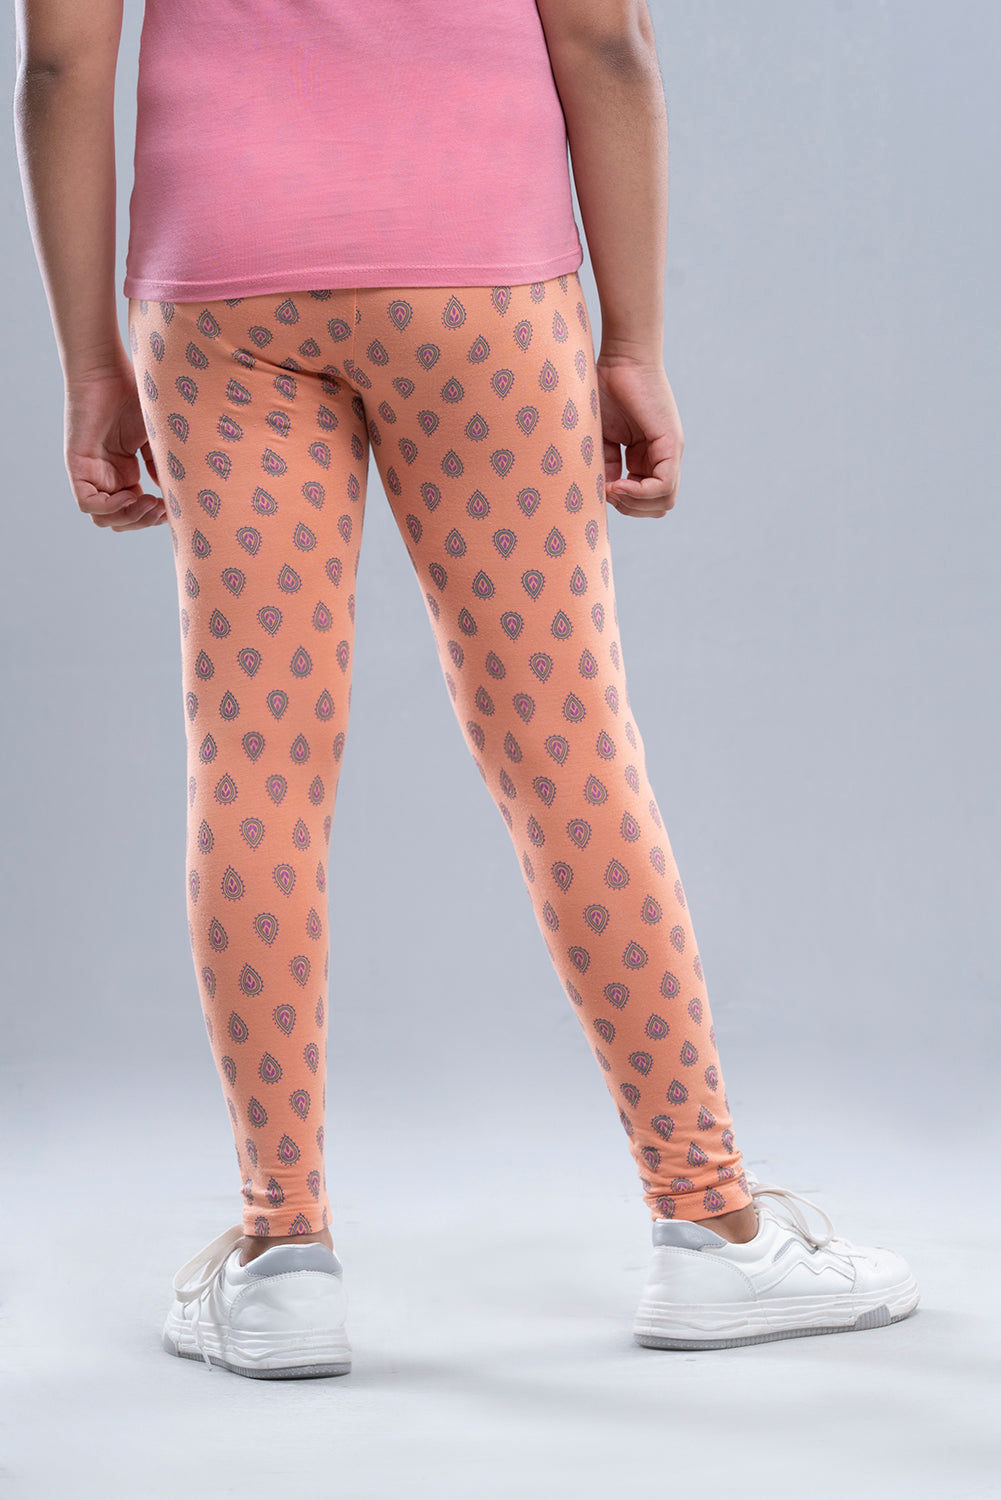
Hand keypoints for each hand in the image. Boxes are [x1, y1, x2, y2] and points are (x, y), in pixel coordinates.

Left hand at [64, 350, 165, 531]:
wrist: (107, 370)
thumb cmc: (133, 395)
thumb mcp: (155, 438)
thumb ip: (161, 466)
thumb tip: (169, 494)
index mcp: (124, 471)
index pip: (135, 510)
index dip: (153, 517)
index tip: (173, 509)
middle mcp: (106, 475)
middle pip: (120, 520)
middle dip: (143, 521)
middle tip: (162, 509)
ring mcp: (91, 472)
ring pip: (104, 518)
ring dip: (129, 518)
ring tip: (149, 503)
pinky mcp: (76, 466)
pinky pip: (87, 503)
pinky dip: (110, 508)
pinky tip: (130, 495)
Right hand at [596, 354, 684, 517]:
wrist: (620, 357)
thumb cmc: (605, 388)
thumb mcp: (602, 436)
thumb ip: (607, 464)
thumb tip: (606, 490)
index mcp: (648, 455)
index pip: (646, 499)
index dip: (623, 503)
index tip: (602, 489)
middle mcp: (664, 455)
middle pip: (658, 506)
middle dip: (630, 508)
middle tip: (607, 492)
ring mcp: (671, 450)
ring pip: (665, 502)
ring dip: (635, 503)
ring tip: (612, 488)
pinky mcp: (672, 444)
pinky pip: (664, 486)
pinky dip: (640, 493)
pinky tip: (618, 484)